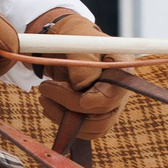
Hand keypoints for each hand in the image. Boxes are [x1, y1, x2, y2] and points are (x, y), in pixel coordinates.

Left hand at [30, 10, 127, 143]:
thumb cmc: (74, 37)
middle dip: (69, 107)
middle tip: (45, 89)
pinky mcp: (98, 115)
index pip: (114, 94)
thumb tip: (82, 85)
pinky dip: (64, 121)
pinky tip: (50, 105)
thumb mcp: (77, 40)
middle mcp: (121, 90)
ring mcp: (111, 105)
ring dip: (63, 117)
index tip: (66, 88)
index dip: (93, 99)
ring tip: (44, 96)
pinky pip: (84, 130)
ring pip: (93, 128)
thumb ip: (82, 60)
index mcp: (123, 68)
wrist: (68, 43)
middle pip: (104, 116)